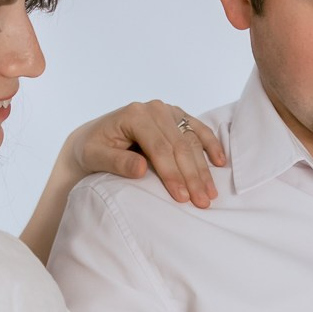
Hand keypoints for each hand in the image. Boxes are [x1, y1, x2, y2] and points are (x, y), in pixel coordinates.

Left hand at [65, 101, 225, 207]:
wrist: (94, 137)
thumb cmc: (92, 148)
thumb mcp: (95, 156)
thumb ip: (117, 162)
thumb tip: (142, 169)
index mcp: (135, 115)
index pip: (160, 148)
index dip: (172, 174)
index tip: (181, 198)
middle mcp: (154, 109)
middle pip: (179, 146)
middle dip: (192, 176)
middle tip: (202, 202)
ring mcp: (168, 111)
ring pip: (192, 140)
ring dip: (203, 168)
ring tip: (210, 193)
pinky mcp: (176, 116)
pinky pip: (198, 130)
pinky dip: (211, 145)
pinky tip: (220, 162)